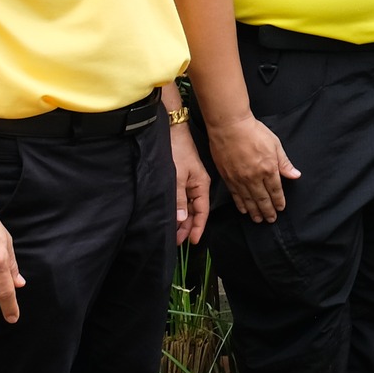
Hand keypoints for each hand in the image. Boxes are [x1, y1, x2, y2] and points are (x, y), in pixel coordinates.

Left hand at [171, 123, 209, 244]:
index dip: (198, 227)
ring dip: (182, 220)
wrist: (171, 131)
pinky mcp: (181, 180)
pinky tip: (172, 217)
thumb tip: (183, 218)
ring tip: (174, 233)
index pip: (202, 211)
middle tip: (177, 241)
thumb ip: (179, 198)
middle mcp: (197, 186)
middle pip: (195, 211)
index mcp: (201, 185)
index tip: (192, 241)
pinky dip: (178, 210)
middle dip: (188, 227)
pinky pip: (181, 200)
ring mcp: (189, 183)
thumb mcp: (177, 176)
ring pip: (188, 207)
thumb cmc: (177, 150)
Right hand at [207, 114, 300, 221]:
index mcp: (268, 169)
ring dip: (255, 211)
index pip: (275, 190)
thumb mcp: (275, 145)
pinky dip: (240, 204)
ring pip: (248, 200)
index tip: (281, 208)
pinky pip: (235, 195)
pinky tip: (244, 210)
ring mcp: (239, 178)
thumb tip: (295, 175)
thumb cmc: (254, 132)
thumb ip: (284, 163)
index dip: (279, 201)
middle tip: (271, 220)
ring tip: (258, 220)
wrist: (230, 126)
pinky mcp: (227, 177)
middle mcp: (254, 177)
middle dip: (267, 211)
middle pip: (262, 199)